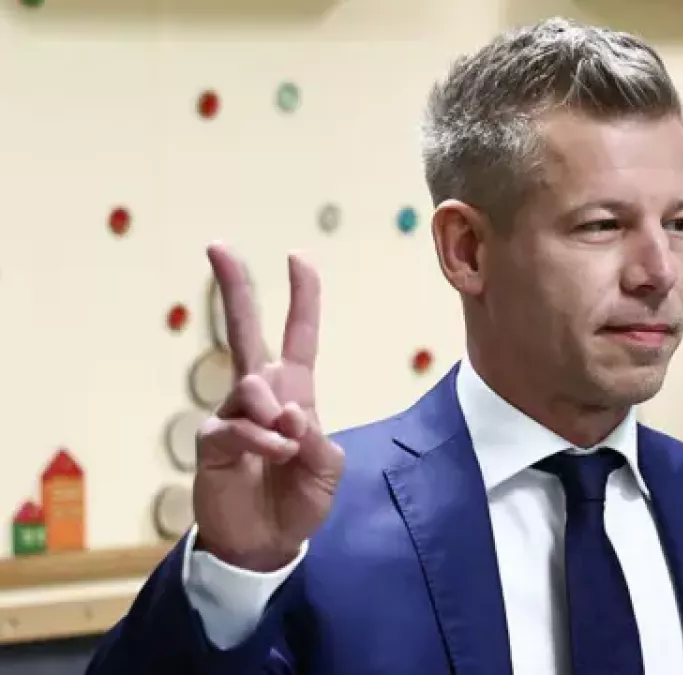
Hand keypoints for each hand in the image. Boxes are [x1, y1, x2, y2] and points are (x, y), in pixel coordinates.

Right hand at [192, 243, 344, 571]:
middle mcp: (260, 395)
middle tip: (218, 245)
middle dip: (235, 287)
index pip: (299, 336)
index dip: (302, 297)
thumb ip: (316, 438)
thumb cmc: (299, 500)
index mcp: (295, 392)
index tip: (298, 256)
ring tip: (287, 448)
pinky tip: (276, 454)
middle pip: (245, 330)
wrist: (267, 543)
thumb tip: (289, 413)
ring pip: (250, 386)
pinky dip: (261, 440)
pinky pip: (235, 425)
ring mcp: (233, 415)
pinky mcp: (212, 441)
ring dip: (274, 415)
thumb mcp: (327, 469)